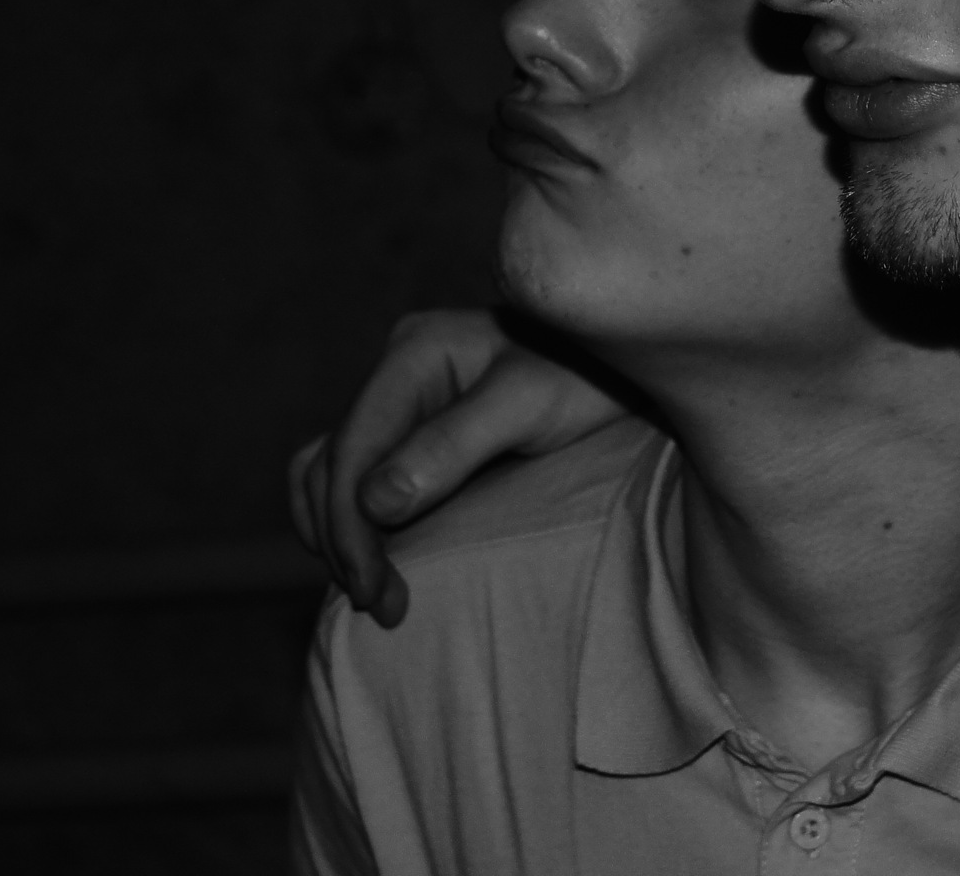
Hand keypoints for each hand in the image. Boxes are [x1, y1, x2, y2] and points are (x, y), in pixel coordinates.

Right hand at [288, 308, 625, 625]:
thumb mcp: (530, 405)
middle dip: (346, 540)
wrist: (627, 366)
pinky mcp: (418, 428)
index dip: (349, 526)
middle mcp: (396, 371)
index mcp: (413, 352)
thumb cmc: (589, 378)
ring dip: (340, 533)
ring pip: (332, 472)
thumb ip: (455, 444)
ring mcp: (404, 398)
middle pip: (333, 464)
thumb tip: (374, 503)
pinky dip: (354, 519)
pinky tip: (378, 558)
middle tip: (380, 606)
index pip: (352, 449)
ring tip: (374, 593)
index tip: (372, 589)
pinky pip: (360, 476)